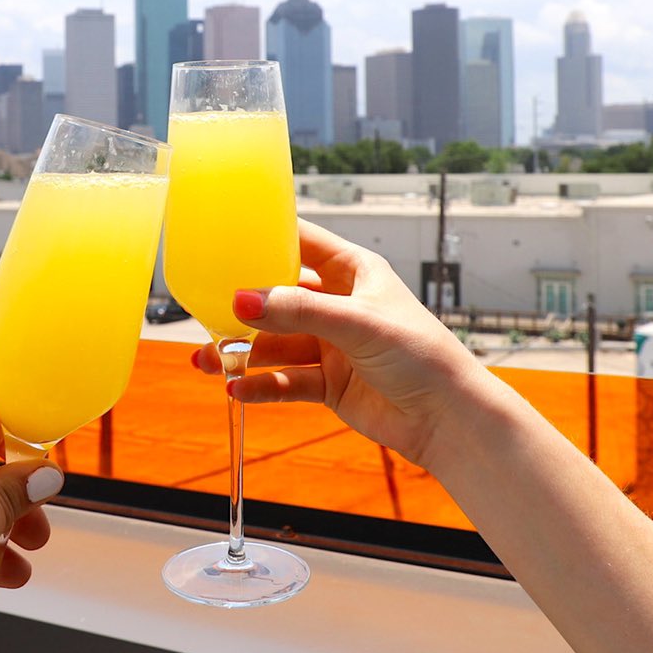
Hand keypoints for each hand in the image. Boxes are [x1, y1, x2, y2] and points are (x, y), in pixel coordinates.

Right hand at [192, 219, 482, 467]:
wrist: (448, 419)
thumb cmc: (421, 355)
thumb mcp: (357, 323)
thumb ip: (298, 311)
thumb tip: (241, 300)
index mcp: (354, 271)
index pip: (301, 241)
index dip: (264, 236)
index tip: (222, 234)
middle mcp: (340, 305)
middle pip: (279, 298)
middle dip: (243, 308)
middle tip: (203, 313)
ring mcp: (332, 346)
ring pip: (277, 343)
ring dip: (243, 352)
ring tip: (208, 361)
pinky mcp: (330, 384)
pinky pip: (286, 381)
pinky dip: (261, 385)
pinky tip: (236, 390)